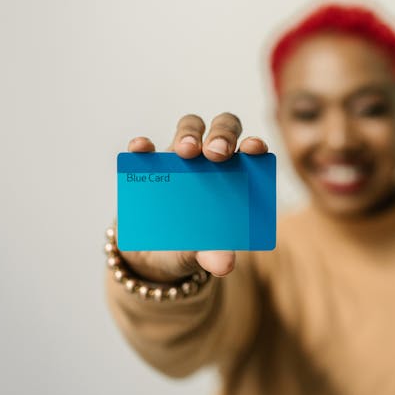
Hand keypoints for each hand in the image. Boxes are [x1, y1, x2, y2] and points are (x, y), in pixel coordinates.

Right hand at [114, 113, 268, 282]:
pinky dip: (143, 146)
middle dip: (221, 135)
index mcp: (236, 175)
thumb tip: (224, 266)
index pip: (249, 150)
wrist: (156, 254)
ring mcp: (180, 158)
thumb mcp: (203, 252)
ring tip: (186, 152)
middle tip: (216, 154)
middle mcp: (211, 159)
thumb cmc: (193, 244)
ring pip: (190, 128)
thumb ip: (214, 255)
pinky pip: (146, 148)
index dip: (253, 145)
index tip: (254, 149)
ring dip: (189, 134)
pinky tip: (141, 149)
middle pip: (222, 129)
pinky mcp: (150, 165)